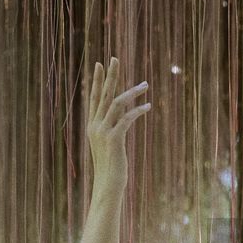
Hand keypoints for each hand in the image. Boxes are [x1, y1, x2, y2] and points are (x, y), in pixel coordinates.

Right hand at [87, 55, 149, 191]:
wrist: (108, 185)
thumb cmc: (112, 166)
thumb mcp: (111, 143)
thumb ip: (115, 126)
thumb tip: (124, 112)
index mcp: (93, 125)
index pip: (95, 97)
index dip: (97, 80)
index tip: (101, 63)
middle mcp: (95, 125)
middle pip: (103, 94)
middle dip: (110, 75)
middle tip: (115, 58)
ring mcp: (103, 132)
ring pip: (116, 103)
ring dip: (132, 92)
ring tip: (145, 84)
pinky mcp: (114, 139)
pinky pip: (127, 118)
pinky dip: (138, 111)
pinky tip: (149, 106)